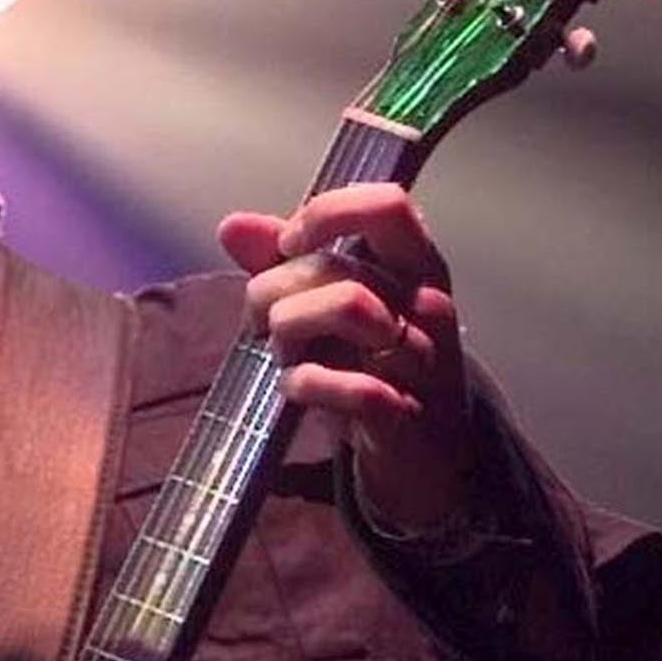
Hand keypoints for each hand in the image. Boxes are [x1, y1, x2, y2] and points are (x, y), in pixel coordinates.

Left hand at [218, 183, 471, 533]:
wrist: (419, 455)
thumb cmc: (370, 364)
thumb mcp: (328, 303)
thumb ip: (283, 261)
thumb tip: (233, 225)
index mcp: (414, 264)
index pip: (387, 205)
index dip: (326, 215)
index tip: (288, 246)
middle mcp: (428, 302)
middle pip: (341, 263)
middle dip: (273, 288)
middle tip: (260, 318)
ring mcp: (425, 359)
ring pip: (350, 307)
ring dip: (290, 330)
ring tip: (284, 351)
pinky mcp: (408, 414)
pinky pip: (357, 387)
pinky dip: (309, 383)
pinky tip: (295, 388)